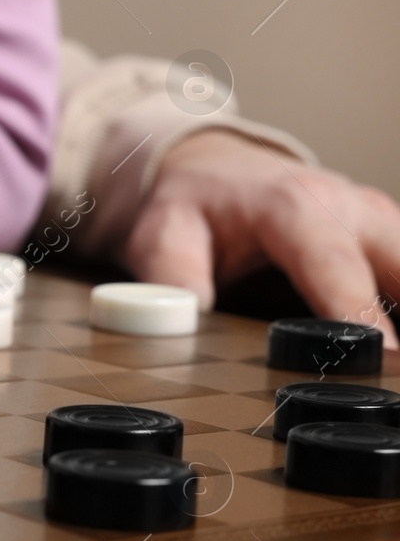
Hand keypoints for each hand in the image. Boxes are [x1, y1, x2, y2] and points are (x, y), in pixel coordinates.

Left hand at [125, 129, 399, 346]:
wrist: (215, 170)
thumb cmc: (194, 206)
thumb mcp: (164, 235)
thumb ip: (174, 279)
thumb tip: (181, 324)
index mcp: (294, 206)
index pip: (334, 264)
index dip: (358, 310)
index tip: (381, 353)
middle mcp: (350, 207)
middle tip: (395, 370)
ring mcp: (380, 221)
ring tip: (394, 368)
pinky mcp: (392, 237)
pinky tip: (393, 350)